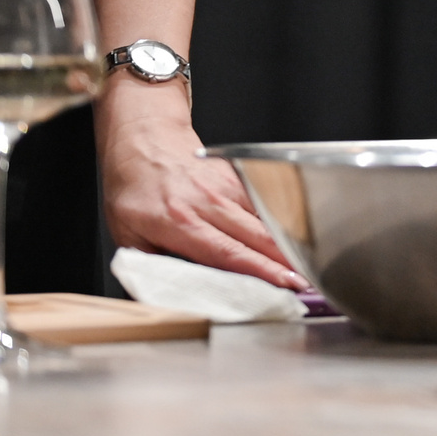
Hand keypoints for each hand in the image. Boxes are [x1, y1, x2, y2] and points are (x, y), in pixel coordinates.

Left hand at [100, 92, 303, 287]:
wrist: (144, 140)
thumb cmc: (134, 190)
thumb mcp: (128, 236)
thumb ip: (153, 267)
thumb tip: (175, 294)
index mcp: (179, 221)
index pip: (228, 252)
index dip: (260, 270)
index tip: (284, 285)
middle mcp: (208, 202)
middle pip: (259, 236)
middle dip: (287, 261)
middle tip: (308, 282)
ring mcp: (227, 187)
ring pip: (268, 220)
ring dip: (288, 244)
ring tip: (306, 267)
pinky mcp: (239, 177)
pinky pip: (264, 205)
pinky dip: (280, 225)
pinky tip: (291, 241)